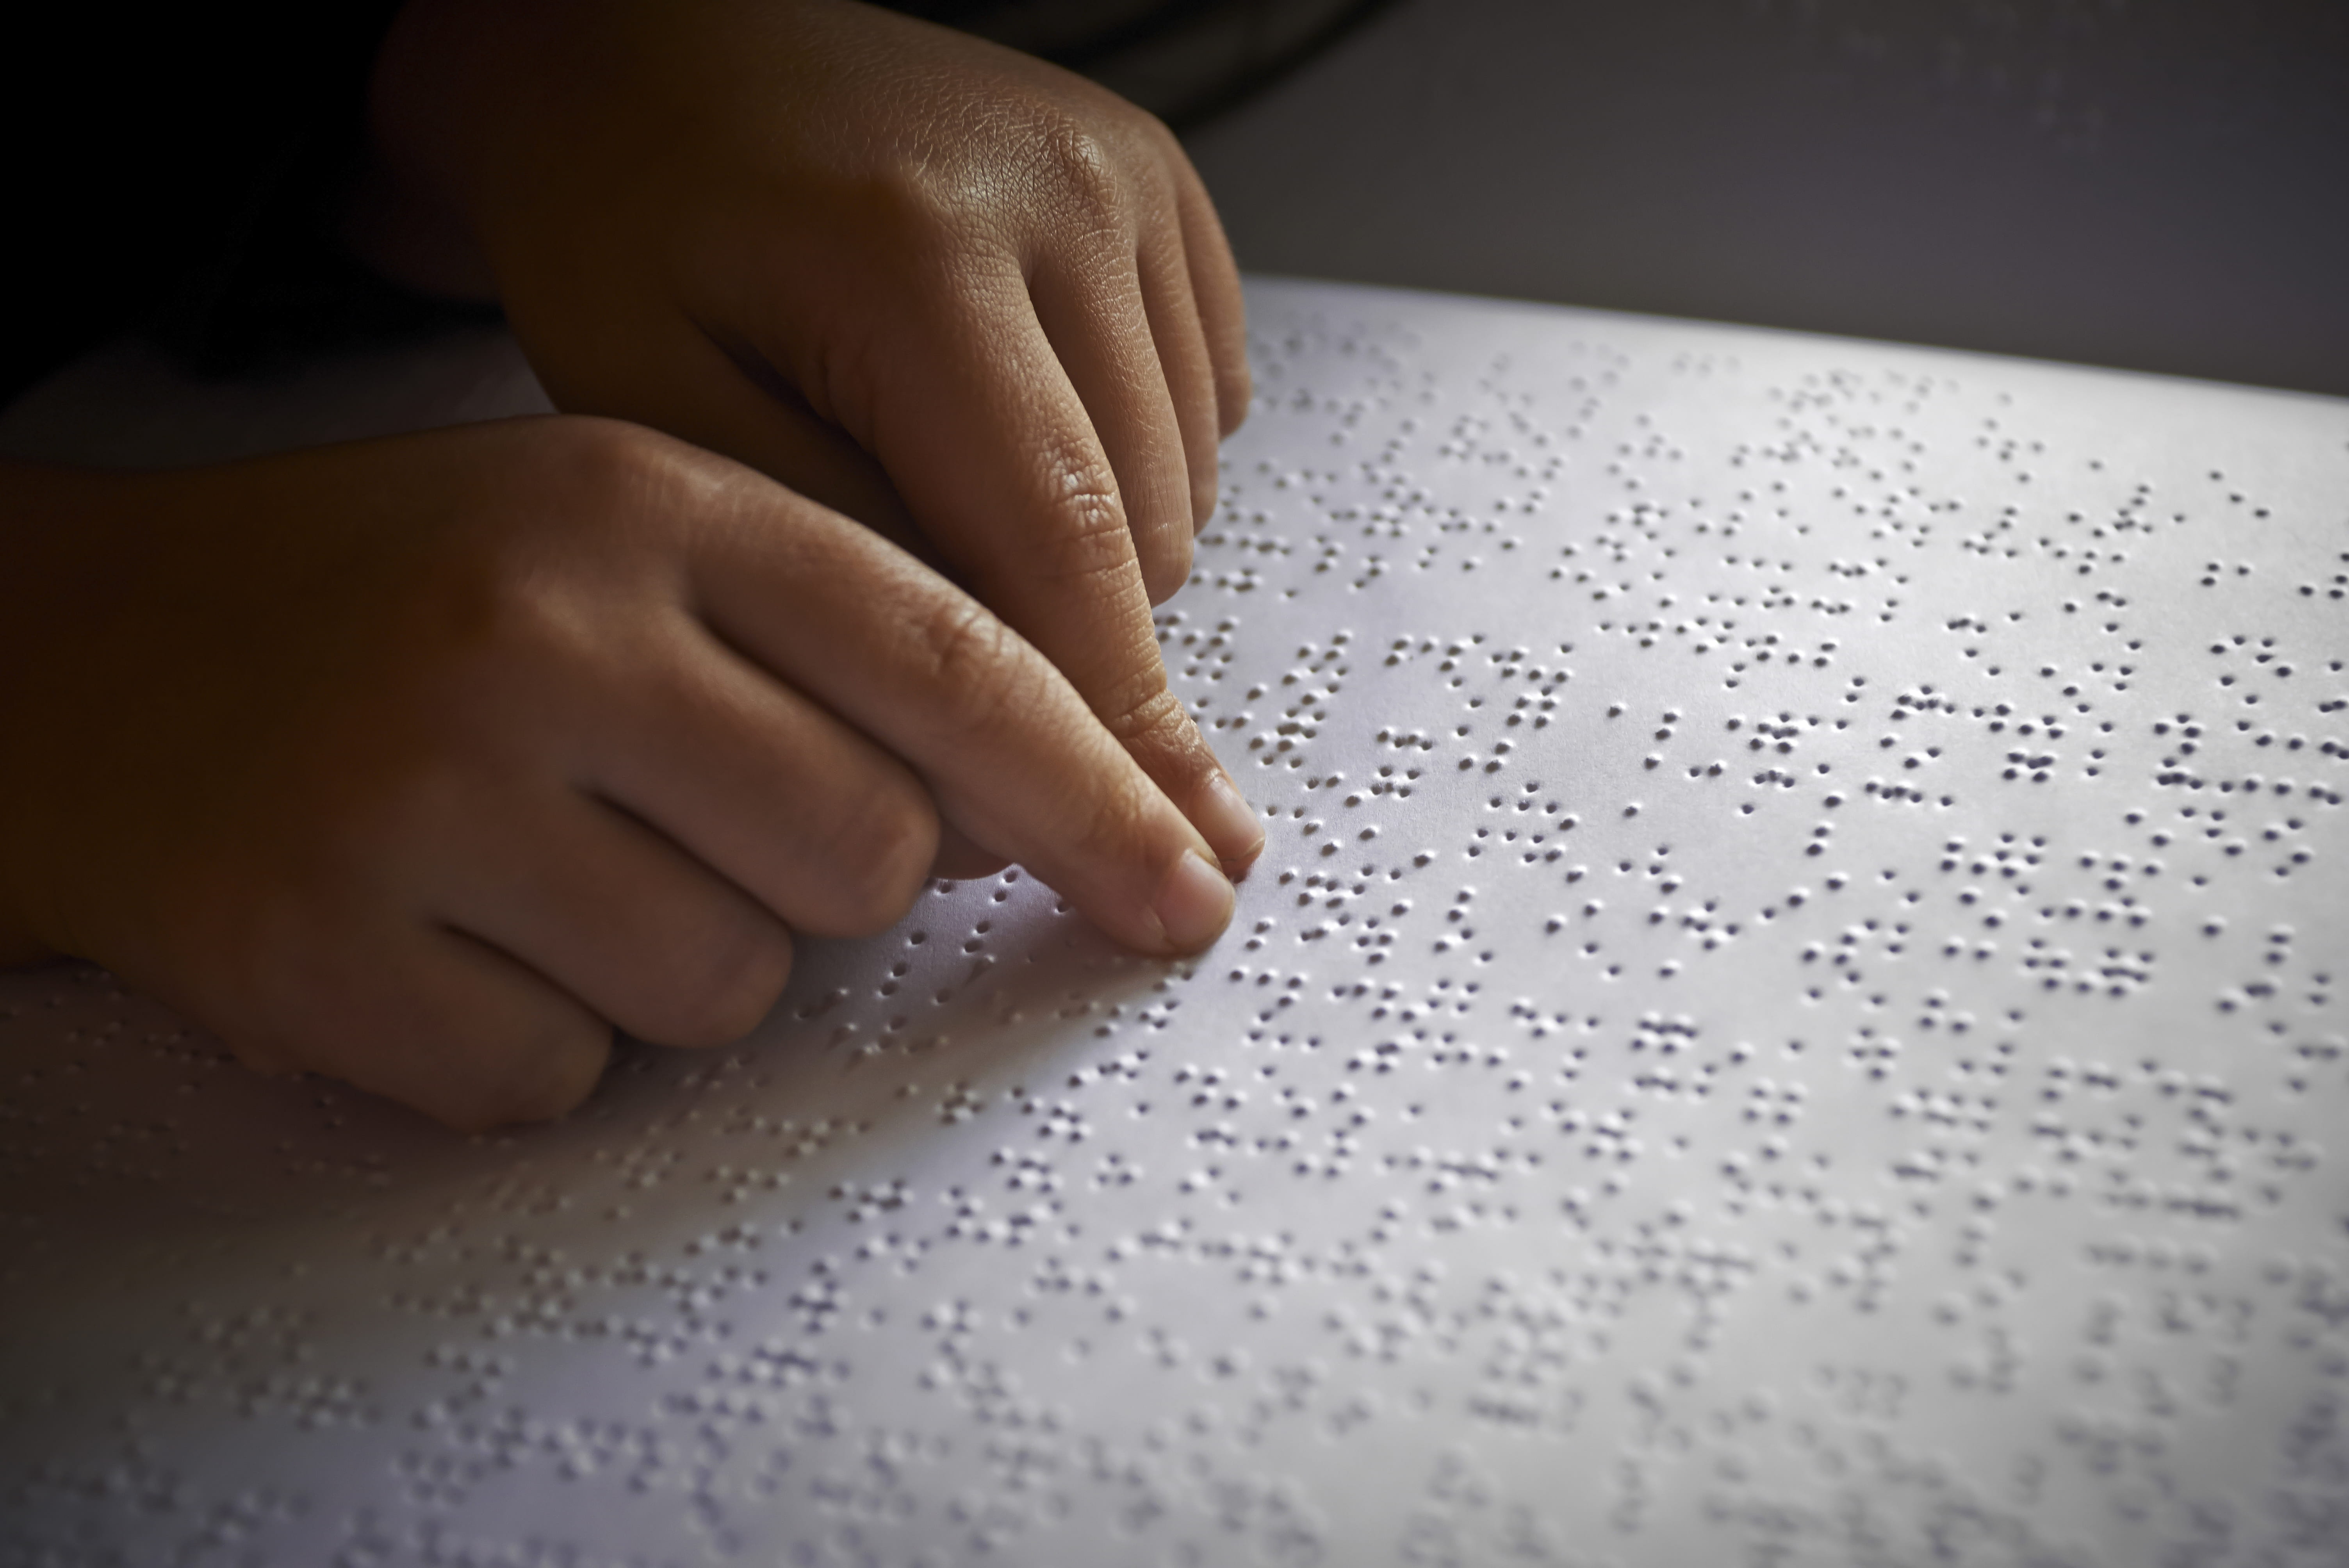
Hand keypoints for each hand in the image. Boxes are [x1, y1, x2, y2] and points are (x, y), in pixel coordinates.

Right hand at [0, 420, 1235, 1127]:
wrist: (98, 658)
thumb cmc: (413, 598)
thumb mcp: (625, 535)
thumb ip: (843, 647)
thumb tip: (1068, 814)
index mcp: (645, 501)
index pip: (951, 657)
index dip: (1099, 790)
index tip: (1192, 888)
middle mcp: (547, 636)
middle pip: (868, 855)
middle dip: (829, 874)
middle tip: (689, 808)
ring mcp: (430, 797)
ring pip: (731, 988)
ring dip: (677, 956)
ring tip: (542, 859)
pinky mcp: (334, 957)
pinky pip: (567, 1079)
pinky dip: (534, 1036)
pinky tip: (446, 931)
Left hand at [351, 0, 1263, 870]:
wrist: (653, 53)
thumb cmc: (627, 228)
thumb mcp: (661, 421)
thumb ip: (838, 587)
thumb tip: (993, 767)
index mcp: (917, 253)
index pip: (1061, 546)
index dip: (1108, 726)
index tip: (1156, 858)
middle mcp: (1060, 196)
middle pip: (1140, 533)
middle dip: (1071, 644)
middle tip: (954, 662)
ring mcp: (1126, 178)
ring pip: (1184, 486)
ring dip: (1094, 554)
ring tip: (949, 500)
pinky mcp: (1163, 183)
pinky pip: (1205, 404)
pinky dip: (1126, 461)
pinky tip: (1009, 425)